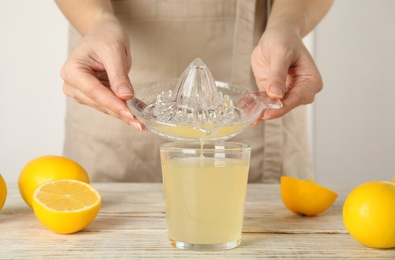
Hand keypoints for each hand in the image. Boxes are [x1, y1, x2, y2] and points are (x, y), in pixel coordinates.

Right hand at [60, 15, 144, 129]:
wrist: (104, 32)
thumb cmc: (105, 36)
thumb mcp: (114, 51)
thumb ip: (118, 75)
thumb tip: (125, 97)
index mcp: (72, 71)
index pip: (94, 92)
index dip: (113, 104)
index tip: (130, 114)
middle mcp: (73, 84)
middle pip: (99, 103)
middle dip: (121, 112)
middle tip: (141, 123)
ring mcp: (82, 91)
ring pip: (105, 107)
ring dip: (124, 114)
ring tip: (142, 122)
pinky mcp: (94, 95)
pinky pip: (110, 104)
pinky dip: (124, 109)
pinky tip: (138, 116)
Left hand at [250, 22, 322, 124]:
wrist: (277, 34)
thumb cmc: (285, 39)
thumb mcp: (281, 52)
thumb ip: (278, 73)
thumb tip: (276, 94)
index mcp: (311, 81)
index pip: (298, 98)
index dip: (282, 107)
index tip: (268, 113)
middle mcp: (301, 90)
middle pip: (286, 105)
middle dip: (269, 111)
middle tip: (254, 115)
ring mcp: (286, 92)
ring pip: (273, 106)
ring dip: (259, 110)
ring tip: (246, 113)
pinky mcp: (272, 92)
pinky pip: (263, 101)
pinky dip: (254, 104)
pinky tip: (245, 107)